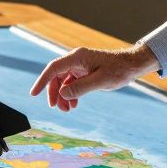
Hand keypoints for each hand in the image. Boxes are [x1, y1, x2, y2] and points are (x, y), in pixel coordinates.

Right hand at [30, 44, 158, 111]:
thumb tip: (62, 94)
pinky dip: (70, 94)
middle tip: (56, 107)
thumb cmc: (118, 70)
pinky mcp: (84, 72)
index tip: (34, 94)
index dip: (42, 81)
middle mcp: (76, 60)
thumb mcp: (100, 81)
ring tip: (67, 109)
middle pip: (56, 76)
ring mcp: (80, 66)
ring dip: (62, 95)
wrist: (132, 65)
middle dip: (54, 93)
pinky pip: (71, 83)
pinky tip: (74, 104)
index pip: (53, 68)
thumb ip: (80, 88)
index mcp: (77, 58)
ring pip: (63, 81)